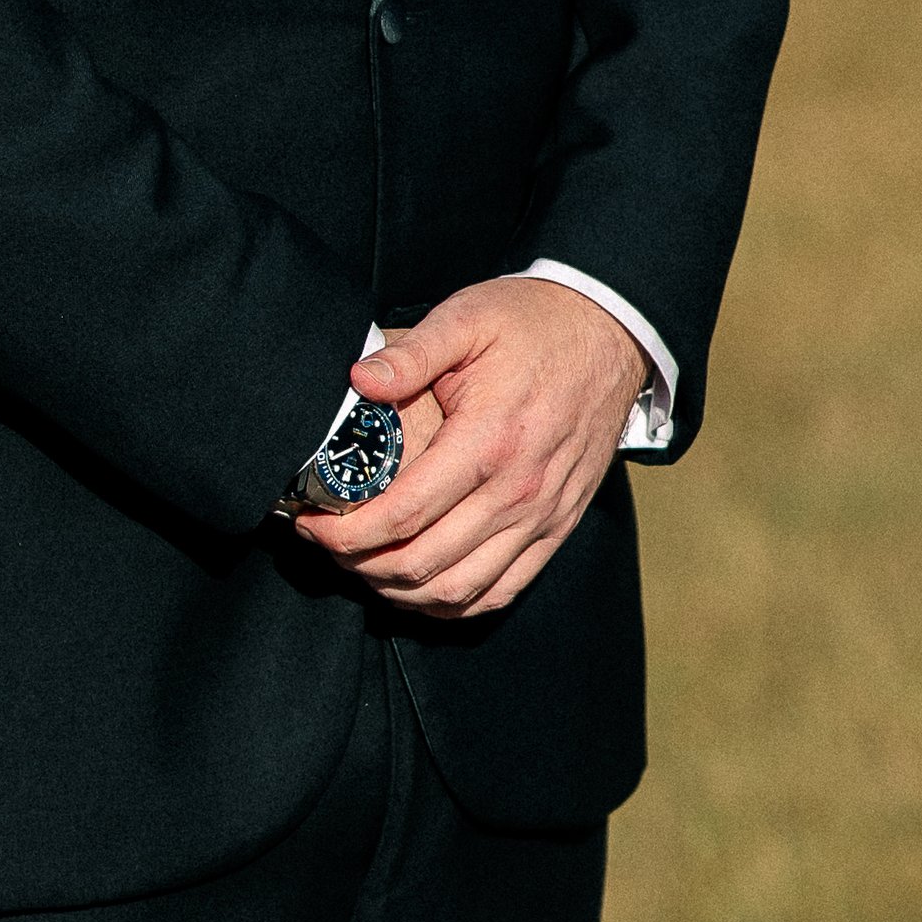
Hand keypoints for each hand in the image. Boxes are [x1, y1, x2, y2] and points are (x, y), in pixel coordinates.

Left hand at [293, 278, 647, 620]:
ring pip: (458, 590)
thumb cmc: (533, 323)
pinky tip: (418, 588)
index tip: (312, 523)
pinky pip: (501, 591)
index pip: (404, 514)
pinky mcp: (558, 527)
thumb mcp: (466, 318)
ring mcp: (542, 516)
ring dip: (400, 592)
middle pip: (423, 564)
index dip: (348, 532)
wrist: (610, 332)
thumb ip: (410, 353)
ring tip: (361, 566)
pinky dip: (452, 604)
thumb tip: (357, 381)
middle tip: (326, 544)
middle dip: (361, 564)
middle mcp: (518, 491)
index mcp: (489, 441)